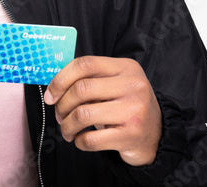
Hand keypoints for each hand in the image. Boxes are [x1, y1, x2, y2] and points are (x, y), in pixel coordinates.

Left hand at [43, 55, 161, 166]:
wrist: (156, 135)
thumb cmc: (126, 106)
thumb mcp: (115, 84)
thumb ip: (91, 80)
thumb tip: (54, 89)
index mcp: (126, 67)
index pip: (85, 64)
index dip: (60, 79)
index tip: (50, 95)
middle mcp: (133, 86)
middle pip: (81, 89)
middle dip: (62, 105)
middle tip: (59, 115)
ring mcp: (134, 111)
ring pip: (82, 115)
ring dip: (67, 126)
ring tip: (68, 130)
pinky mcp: (131, 135)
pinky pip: (91, 139)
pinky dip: (79, 141)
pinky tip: (81, 139)